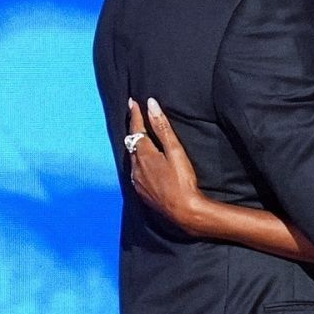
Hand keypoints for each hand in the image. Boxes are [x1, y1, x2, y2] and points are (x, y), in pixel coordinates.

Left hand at [127, 97, 207, 230]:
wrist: (183, 211)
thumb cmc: (182, 180)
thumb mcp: (175, 151)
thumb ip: (162, 127)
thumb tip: (151, 105)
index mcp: (144, 155)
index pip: (136, 129)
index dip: (135, 115)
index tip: (132, 102)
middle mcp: (135, 167)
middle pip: (131, 143)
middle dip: (133, 128)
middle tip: (135, 115)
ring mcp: (137, 181)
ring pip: (132, 157)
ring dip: (135, 145)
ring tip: (138, 136)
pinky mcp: (141, 192)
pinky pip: (134, 171)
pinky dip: (137, 160)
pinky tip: (143, 163)